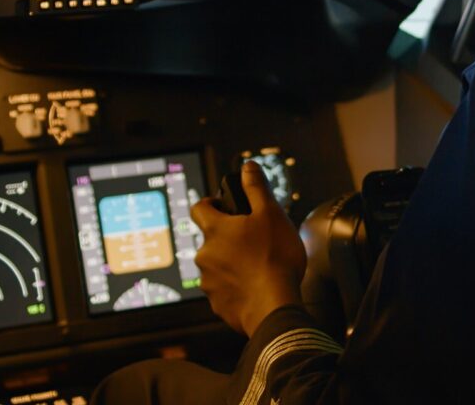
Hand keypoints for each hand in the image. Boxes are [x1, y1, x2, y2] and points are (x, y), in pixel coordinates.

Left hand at [191, 161, 305, 336]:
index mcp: (215, 230)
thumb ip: (256, 188)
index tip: (223, 207)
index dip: (210, 204)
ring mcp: (209, 282)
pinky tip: (255, 287)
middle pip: (211, 239)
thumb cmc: (275, 258)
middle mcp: (205, 255)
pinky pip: (224, 291)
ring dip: (231, 264)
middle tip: (254, 240)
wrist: (275, 307)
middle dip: (229, 238)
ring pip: (217, 266)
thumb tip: (248, 167)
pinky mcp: (218, 304)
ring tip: (257, 266)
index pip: (199, 208)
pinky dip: (236, 287)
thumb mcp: (271, 214)